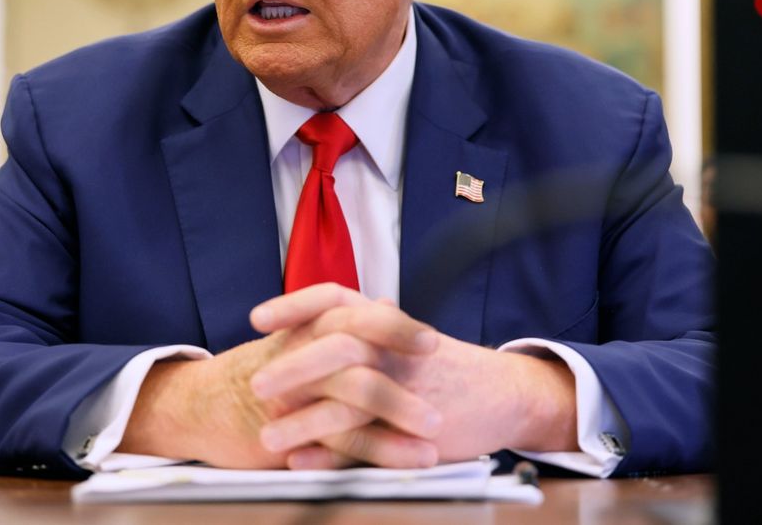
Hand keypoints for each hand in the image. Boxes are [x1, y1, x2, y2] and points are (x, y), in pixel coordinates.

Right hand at [118, 292, 441, 467]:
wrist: (201, 405)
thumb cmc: (262, 370)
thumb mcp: (302, 338)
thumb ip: (346, 323)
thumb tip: (388, 302)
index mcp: (310, 326)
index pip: (355, 312)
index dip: (394, 327)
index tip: (431, 343)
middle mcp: (302, 350)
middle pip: (357, 347)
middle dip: (403, 369)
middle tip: (440, 385)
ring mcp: (294, 390)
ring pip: (353, 393)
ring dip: (399, 413)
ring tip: (434, 435)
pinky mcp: (288, 430)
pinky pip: (340, 440)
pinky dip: (378, 451)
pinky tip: (407, 461)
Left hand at [250, 285, 578, 467]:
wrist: (504, 396)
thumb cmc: (444, 368)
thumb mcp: (401, 339)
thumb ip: (361, 332)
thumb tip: (309, 326)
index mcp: (384, 323)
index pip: (335, 299)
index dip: (295, 305)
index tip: (257, 318)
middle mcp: (393, 348)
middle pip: (338, 346)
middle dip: (293, 366)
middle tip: (257, 385)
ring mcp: (406, 389)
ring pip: (349, 400)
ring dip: (303, 421)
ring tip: (266, 438)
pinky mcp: (415, 431)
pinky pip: (367, 443)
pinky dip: (331, 455)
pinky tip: (301, 462)